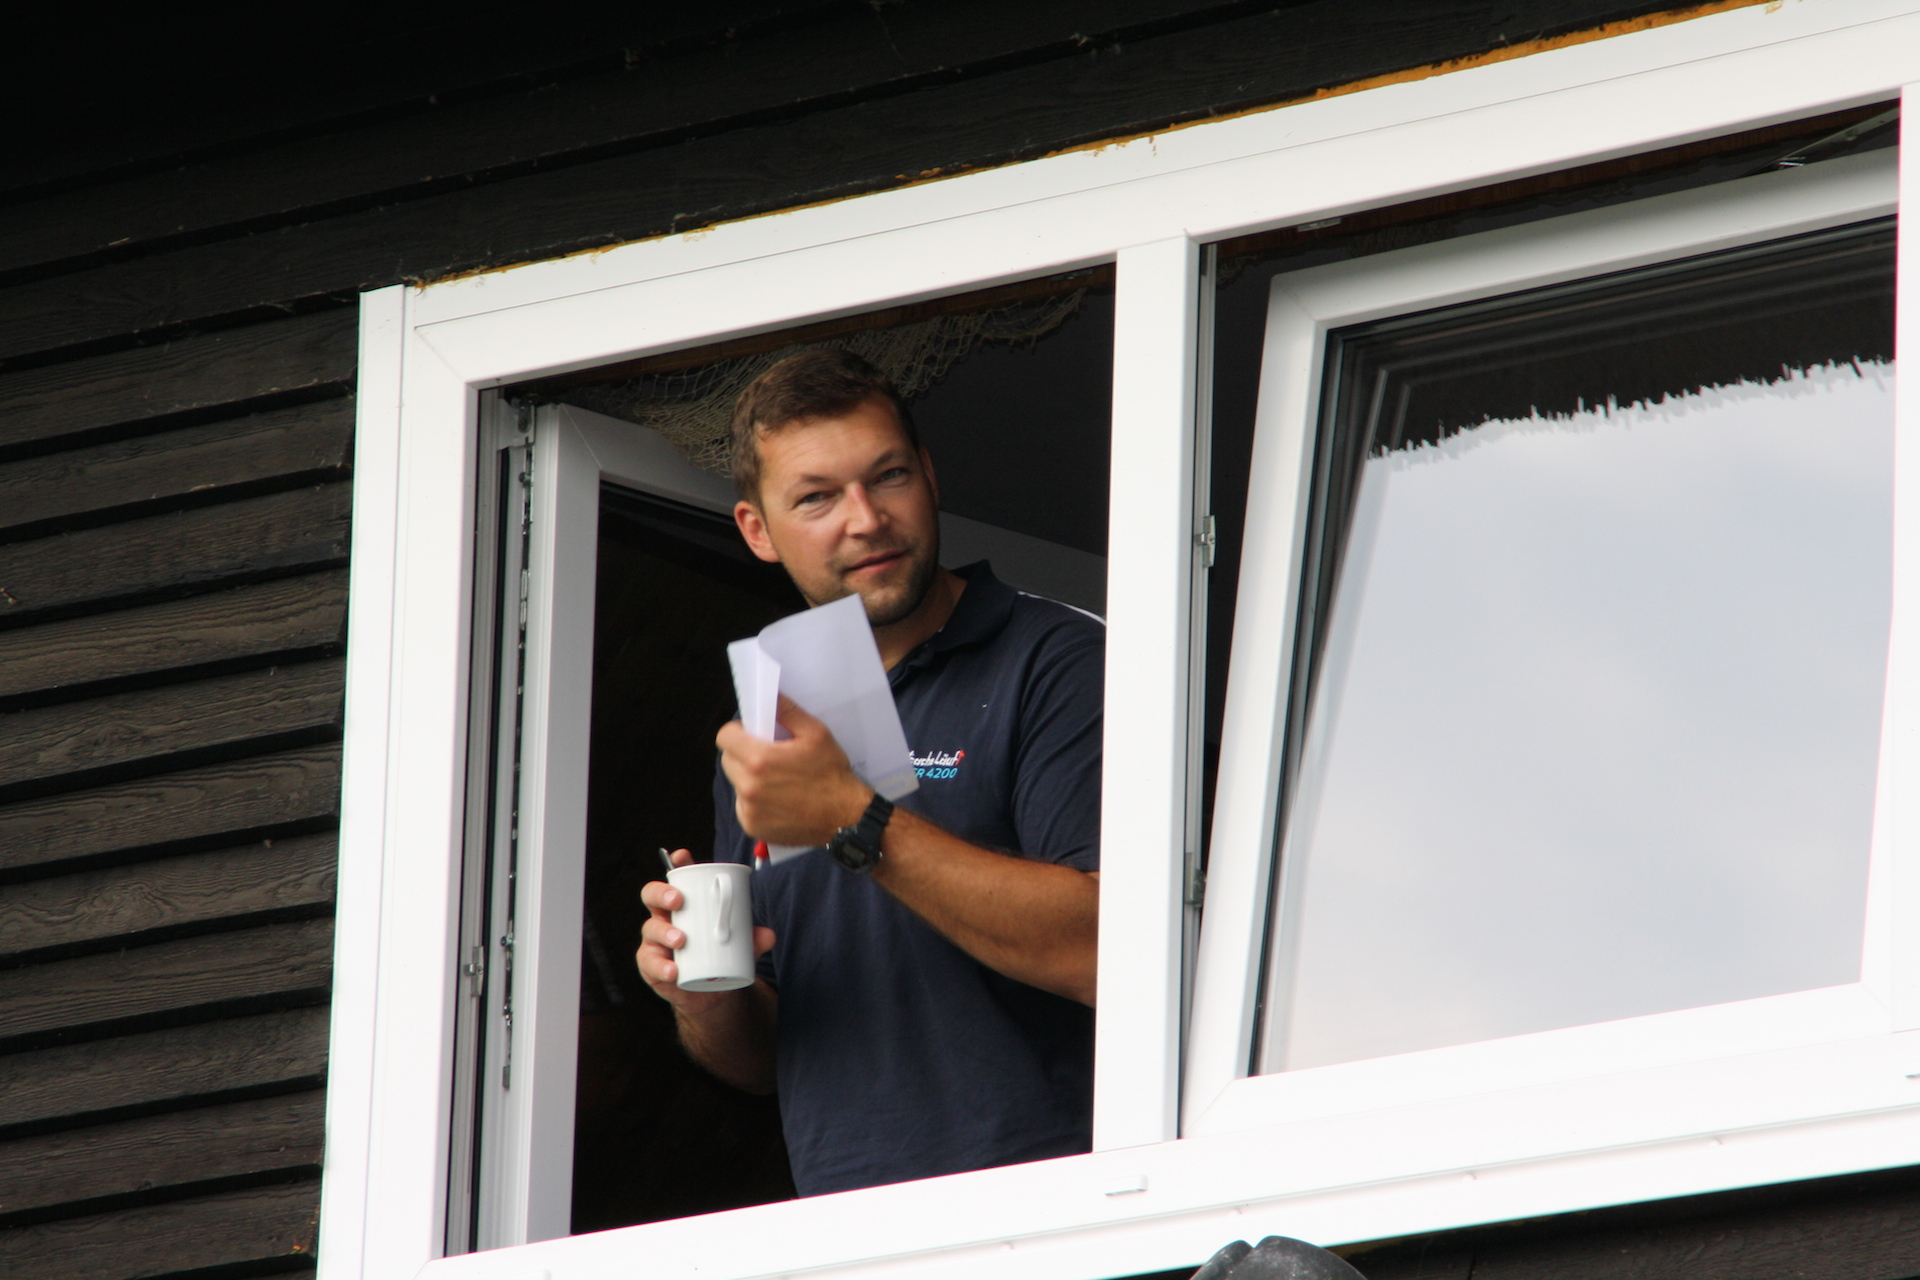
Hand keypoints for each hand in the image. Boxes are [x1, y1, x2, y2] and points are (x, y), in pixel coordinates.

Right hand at [636, 847, 775, 1008]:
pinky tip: (673, 970)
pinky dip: (662, 966)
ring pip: (651, 928)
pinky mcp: (652, 965)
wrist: (710, 992)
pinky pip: (650, 962)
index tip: (681, 856)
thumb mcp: (739, 945)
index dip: (676, 864)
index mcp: (685, 904)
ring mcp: (656, 940)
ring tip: (681, 940)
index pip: (677, 878)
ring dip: (665, 932)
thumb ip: (754, 939)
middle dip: (662, 893)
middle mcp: (665, 917)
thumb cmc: (720, 956)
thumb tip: (768, 935)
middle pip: (652, 895)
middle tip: (678, 899)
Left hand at [717, 696, 871, 845]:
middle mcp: (748, 786)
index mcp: (759, 760)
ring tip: (777, 781)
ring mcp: (749, 810)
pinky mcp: (753, 827)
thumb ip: (789, 712)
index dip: (738, 732)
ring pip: (736, 783)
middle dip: (743, 754)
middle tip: (768, 757)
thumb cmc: (832, 775)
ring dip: (749, 779)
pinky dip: (755, 801)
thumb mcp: (817, 734)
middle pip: (728, 760)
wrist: (846, 818)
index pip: (725, 737)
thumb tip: (771, 695)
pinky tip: (778, 800)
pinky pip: (744, 806)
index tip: (754, 735)